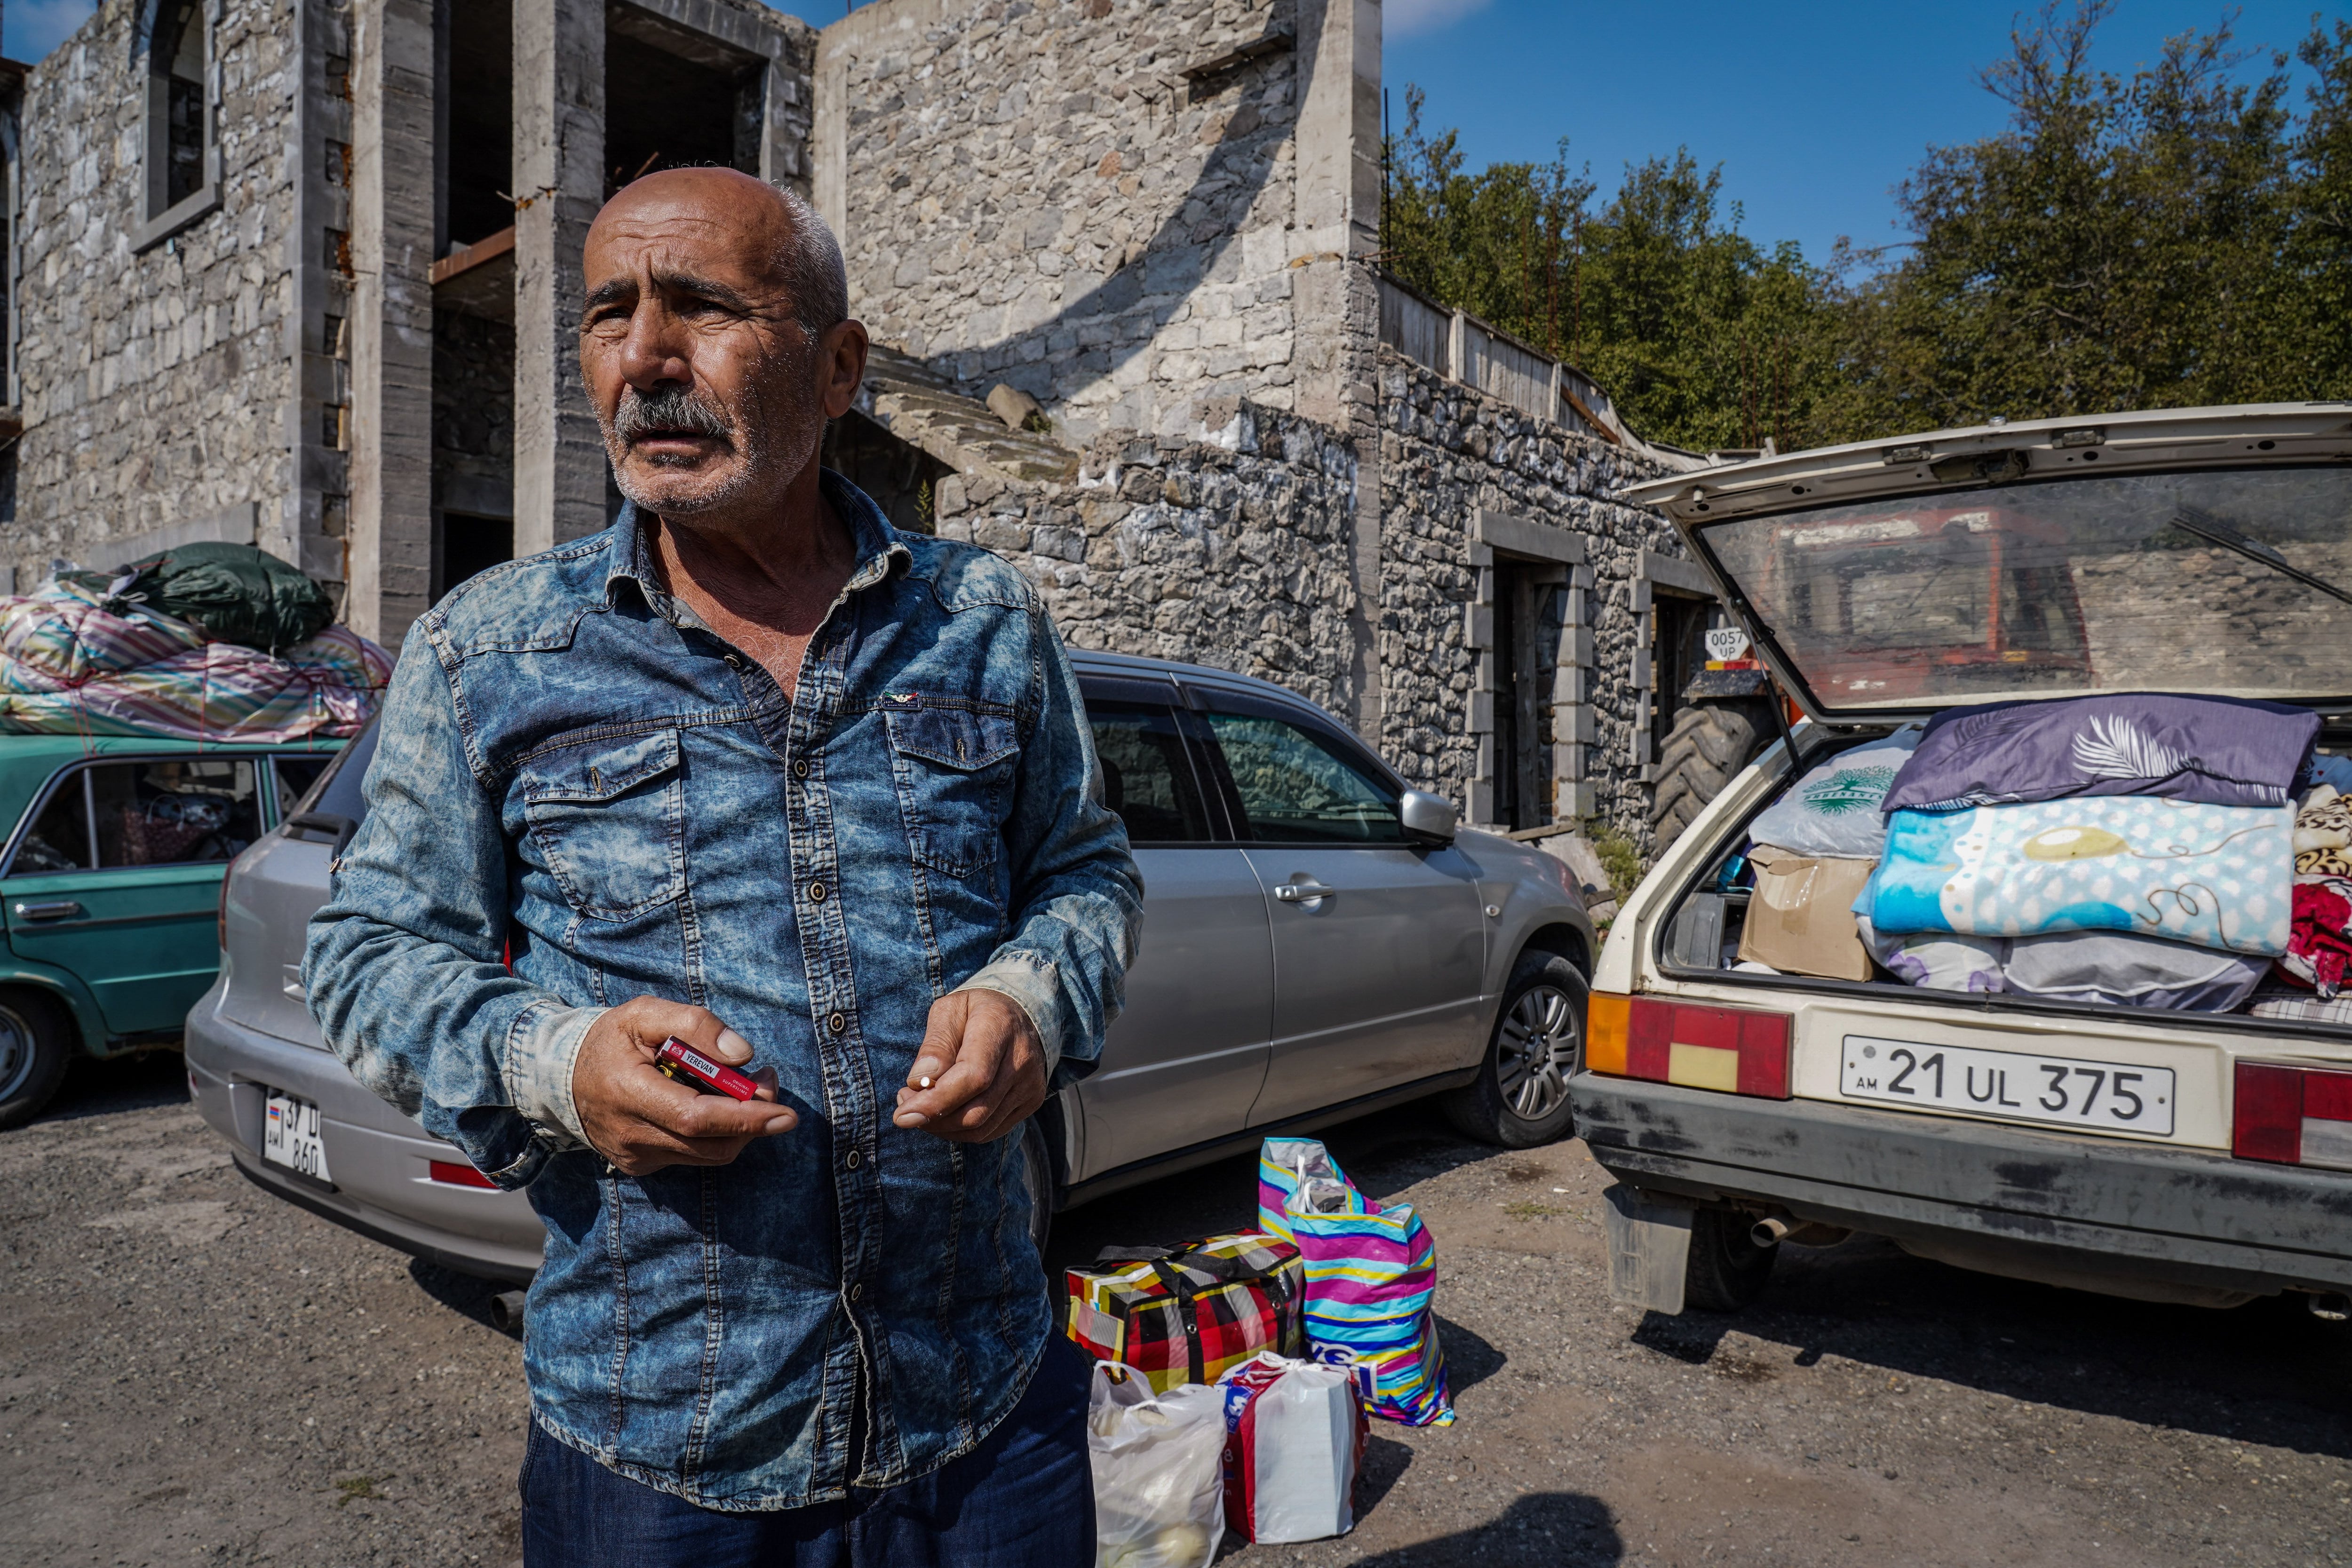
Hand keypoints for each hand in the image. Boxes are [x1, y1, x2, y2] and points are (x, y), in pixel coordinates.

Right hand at [572, 997, 794, 1174]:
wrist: (560, 1076)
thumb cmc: (610, 1039)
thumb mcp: (645, 1013)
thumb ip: (695, 1024)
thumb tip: (742, 1054)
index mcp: (628, 1092)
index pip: (696, 1118)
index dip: (746, 1118)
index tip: (785, 1112)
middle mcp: (630, 1135)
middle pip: (711, 1144)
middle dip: (753, 1119)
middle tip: (767, 1081)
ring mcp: (634, 1157)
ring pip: (708, 1154)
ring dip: (739, 1126)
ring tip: (743, 1086)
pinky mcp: (640, 1166)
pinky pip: (692, 1156)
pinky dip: (714, 1133)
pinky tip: (710, 1103)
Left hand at [892, 990, 1046, 1142]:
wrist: (1021, 1013)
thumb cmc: (974, 1011)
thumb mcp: (948, 1011)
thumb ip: (934, 1045)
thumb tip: (918, 1083)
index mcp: (999, 1027)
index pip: (973, 1077)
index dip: (936, 1102)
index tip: (902, 1115)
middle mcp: (1022, 1060)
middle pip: (976, 1111)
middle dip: (932, 1118)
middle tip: (905, 1104)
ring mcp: (1030, 1084)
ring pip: (981, 1128)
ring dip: (942, 1127)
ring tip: (921, 1106)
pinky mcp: (1031, 1101)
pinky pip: (990, 1131)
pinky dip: (960, 1130)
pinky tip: (945, 1112)